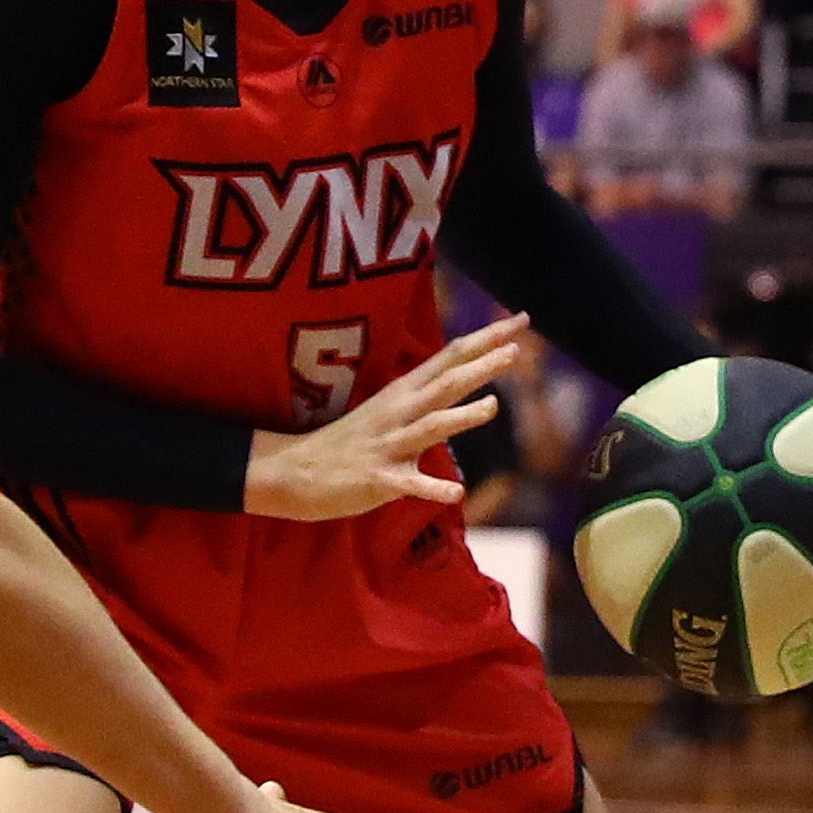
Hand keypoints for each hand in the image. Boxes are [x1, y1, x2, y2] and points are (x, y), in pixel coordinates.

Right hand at [245, 315, 527, 520]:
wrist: (293, 472)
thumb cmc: (348, 443)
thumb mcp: (386, 412)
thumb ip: (423, 399)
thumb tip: (461, 385)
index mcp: (401, 394)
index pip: (449, 358)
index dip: (484, 340)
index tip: (519, 320)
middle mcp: (397, 413)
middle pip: (444, 385)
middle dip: (480, 367)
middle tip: (516, 349)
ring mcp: (387, 445)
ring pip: (429, 427)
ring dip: (460, 417)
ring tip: (493, 406)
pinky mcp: (377, 479)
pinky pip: (409, 484)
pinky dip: (433, 488)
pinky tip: (456, 492)